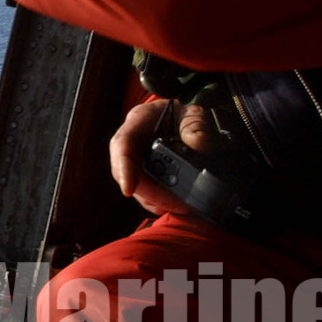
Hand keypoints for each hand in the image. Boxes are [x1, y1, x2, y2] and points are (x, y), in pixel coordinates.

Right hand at [109, 99, 221, 216]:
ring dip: (156, 201)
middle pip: (126, 173)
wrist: (184, 120)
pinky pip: (146, 193)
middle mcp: (132, 143)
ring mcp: (136, 161)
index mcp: (139, 121)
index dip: (124, 168)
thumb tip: (197, 147)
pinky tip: (178, 206)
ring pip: (136, 187)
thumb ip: (196, 126)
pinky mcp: (145, 176)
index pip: (124, 144)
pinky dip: (161, 202)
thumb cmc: (185, 115)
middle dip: (148, 192)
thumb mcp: (193, 114)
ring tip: (182, 207)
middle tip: (175, 204)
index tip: (128, 189)